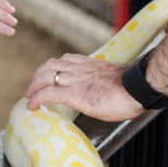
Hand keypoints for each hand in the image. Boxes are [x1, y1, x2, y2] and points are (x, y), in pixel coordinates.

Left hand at [25, 54, 143, 121]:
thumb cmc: (132, 87)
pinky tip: (31, 106)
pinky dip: (36, 99)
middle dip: (38, 76)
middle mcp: (78, 69)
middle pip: (49, 66)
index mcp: (89, 63)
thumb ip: (103, 80)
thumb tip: (104, 90)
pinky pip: (47, 94)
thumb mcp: (113, 78)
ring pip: (44, 77)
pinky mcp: (73, 94)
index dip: (53, 68)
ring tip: (30, 96)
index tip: (49, 76)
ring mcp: (74, 80)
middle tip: (33, 87)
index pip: (65, 60)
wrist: (137, 88)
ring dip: (33, 86)